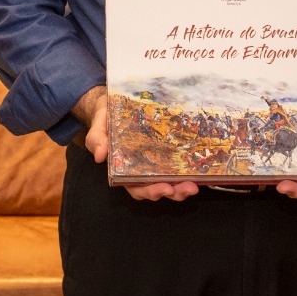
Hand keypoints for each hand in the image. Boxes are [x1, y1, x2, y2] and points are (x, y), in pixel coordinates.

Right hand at [75, 86, 197, 202]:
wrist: (112, 103)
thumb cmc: (105, 117)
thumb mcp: (99, 126)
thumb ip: (97, 139)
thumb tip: (100, 156)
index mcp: (123, 168)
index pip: (137, 187)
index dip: (150, 191)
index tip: (164, 189)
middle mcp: (140, 170)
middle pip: (157, 189)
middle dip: (173, 192)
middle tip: (187, 189)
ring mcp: (154, 162)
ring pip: (169, 182)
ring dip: (182, 188)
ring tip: (194, 186)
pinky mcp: (165, 152)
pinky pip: (177, 166)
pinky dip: (187, 172)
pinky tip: (199, 172)